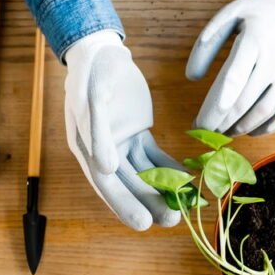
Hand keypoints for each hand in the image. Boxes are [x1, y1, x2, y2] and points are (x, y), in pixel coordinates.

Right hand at [64, 31, 181, 230]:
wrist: (102, 51)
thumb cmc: (92, 72)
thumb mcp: (92, 98)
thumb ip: (98, 133)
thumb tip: (106, 169)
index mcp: (86, 149)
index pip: (105, 184)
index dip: (123, 204)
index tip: (143, 223)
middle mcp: (103, 153)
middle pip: (128, 185)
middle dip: (150, 203)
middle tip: (173, 221)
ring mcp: (122, 145)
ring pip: (145, 174)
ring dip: (163, 191)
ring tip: (185, 207)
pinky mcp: (139, 135)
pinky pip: (156, 157)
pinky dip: (171, 169)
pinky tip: (189, 181)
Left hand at [187, 0, 274, 136]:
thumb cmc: (260, 15)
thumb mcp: (230, 15)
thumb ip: (207, 43)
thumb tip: (191, 77)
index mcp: (256, 40)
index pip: (232, 80)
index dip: (214, 108)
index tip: (199, 124)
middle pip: (243, 103)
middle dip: (220, 123)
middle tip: (206, 132)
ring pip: (262, 114)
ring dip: (239, 128)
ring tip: (224, 131)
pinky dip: (263, 129)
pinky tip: (249, 129)